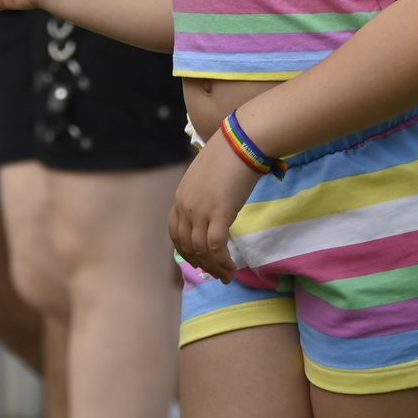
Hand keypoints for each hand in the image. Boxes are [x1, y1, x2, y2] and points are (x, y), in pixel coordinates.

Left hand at [170, 131, 259, 282]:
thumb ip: (205, 194)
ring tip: (227, 275)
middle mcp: (186, 206)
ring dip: (214, 267)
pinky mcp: (219, 213)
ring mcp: (200, 210)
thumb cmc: (230, 153)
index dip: (186, 251)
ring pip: (201, 250)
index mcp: (181, 197)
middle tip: (216, 274)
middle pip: (187, 246)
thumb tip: (216, 207)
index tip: (200, 261)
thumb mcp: (208, 176)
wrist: (242, 141)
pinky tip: (232, 268)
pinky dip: (223, 262)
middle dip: (201, 264)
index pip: (176, 233)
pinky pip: (216, 247)